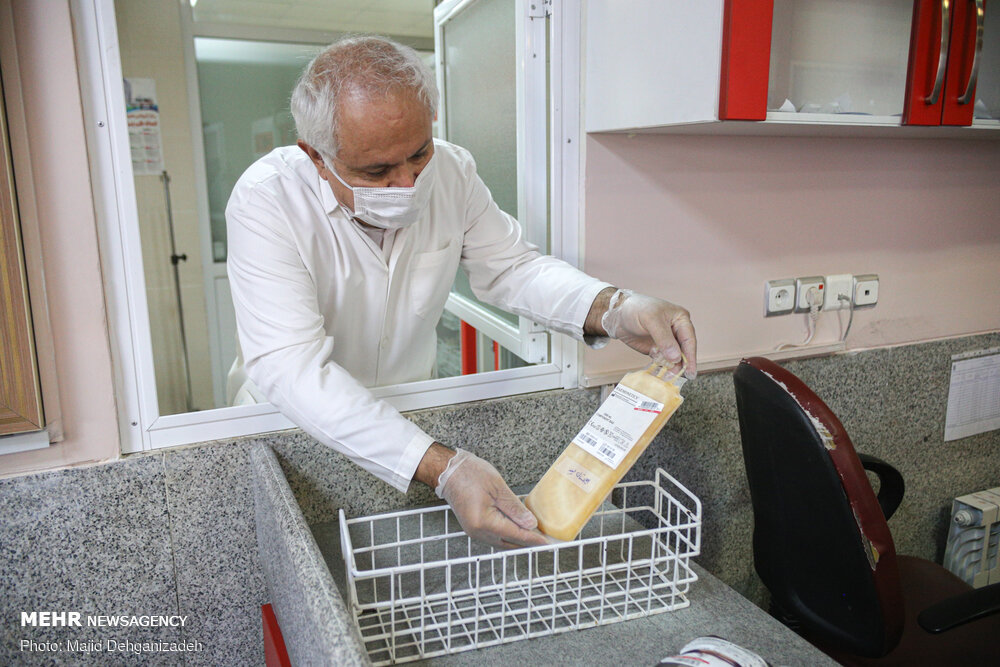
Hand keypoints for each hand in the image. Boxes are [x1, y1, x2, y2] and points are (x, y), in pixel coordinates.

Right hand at [434, 449, 548, 548]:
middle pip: (509, 544)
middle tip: (544, 540)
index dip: (533, 539)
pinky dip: (507, 535)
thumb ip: (515, 508)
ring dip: (517, 540)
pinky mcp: (472, 527)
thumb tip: (530, 524)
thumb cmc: (470, 474)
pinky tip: (516, 529)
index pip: (515, 535)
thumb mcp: (498, 488)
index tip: (547, 543)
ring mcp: (474, 531)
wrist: (448, 471)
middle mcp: (478, 532)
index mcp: (484, 522)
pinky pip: (494, 537)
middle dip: (527, 543)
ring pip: (501, 543)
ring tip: (533, 535)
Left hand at [601, 289, 696, 377]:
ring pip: (674, 357)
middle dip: (681, 364)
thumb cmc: (635, 308)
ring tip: (669, 376)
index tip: (690, 371)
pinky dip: (662, 367)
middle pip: (683, 350)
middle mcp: (676, 330)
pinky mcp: (656, 349)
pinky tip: (661, 373)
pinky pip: (662, 360)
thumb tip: (676, 357)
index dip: (690, 356)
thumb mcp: (651, 320)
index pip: (689, 339)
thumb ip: (664, 339)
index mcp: (680, 319)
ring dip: (672, 367)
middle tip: (679, 376)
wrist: (617, 314)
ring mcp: (666, 341)